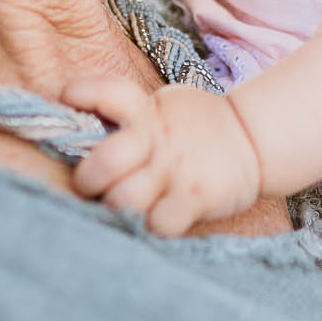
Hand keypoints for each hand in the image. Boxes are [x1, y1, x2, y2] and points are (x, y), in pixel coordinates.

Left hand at [64, 77, 265, 235]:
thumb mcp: (165, 106)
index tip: (66, 98)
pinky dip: (149, 227)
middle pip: (104, 162)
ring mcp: (175, 170)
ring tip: (121, 208)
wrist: (254, 140)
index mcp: (148, 111)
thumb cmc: (198, 126)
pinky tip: (152, 220)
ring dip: (115, 208)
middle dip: (87, 179)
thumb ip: (129, 115)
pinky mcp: (194, 198)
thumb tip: (76, 125)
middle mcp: (157, 139)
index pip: (107, 93)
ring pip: (124, 200)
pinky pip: (158, 224)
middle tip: (90, 185)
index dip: (81, 93)